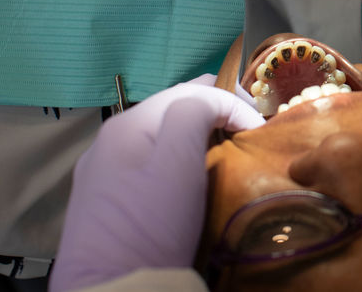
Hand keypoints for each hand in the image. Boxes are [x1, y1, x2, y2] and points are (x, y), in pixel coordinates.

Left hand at [49, 75, 264, 291]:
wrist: (113, 291)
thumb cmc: (152, 223)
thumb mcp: (179, 159)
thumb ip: (195, 113)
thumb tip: (213, 104)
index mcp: (129, 122)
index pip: (193, 89)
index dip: (233, 101)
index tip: (260, 129)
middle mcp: (109, 139)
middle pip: (173, 108)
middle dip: (213, 113)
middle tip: (246, 133)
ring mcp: (101, 171)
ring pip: (159, 135)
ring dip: (194, 135)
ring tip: (224, 152)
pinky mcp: (103, 201)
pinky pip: (145, 162)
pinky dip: (174, 158)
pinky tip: (187, 178)